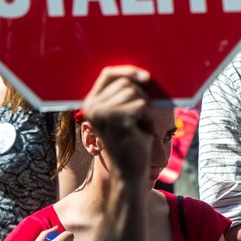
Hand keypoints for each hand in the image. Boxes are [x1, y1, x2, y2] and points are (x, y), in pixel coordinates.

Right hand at [81, 65, 154, 179]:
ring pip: (135, 92)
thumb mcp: (125, 111)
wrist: (130, 170)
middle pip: (125, 83)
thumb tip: (142, 71)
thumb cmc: (132, 138)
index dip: (128, 71)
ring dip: (146, 109)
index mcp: (90, 102)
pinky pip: (142, 105)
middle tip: (141, 119)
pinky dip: (149, 117)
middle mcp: (91, 107)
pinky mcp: (116, 120)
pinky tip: (144, 131)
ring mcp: (101, 113)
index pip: (108, 74)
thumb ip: (125, 92)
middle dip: (141, 97)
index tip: (146, 76)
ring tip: (140, 126)